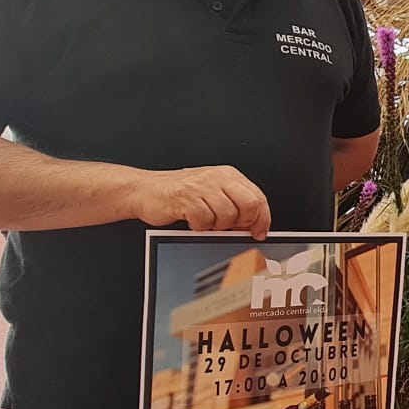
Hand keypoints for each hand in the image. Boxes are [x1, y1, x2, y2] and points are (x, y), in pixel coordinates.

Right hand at [138, 166, 271, 238]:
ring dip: (217, 226)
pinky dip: (199, 226)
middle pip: (249, 205)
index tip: (259, 233)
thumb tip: (254, 225)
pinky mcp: (185, 198)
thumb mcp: (212, 192)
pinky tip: (192, 221)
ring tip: (205, 221)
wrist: (146, 190)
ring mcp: (201, 186)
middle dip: (242, 223)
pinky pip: (205, 220)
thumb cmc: (179, 194)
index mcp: (228, 175)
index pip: (258, 197)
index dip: (262, 219)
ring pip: (228, 215)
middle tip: (229, 228)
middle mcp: (217, 177)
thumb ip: (233, 203)